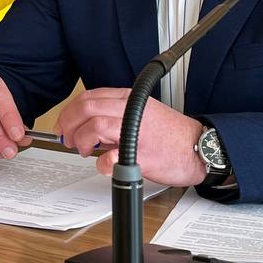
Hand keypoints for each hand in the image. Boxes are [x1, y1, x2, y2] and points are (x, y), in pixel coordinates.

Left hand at [54, 87, 205, 184]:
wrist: (198, 147)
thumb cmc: (171, 134)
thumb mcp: (141, 112)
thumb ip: (115, 114)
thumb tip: (87, 124)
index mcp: (129, 99)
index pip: (89, 97)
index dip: (69, 111)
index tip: (64, 124)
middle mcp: (131, 111)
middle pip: (86, 108)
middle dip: (69, 124)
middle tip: (68, 138)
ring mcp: (136, 131)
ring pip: (94, 126)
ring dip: (82, 140)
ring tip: (85, 150)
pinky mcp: (141, 154)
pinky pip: (112, 157)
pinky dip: (102, 163)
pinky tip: (105, 165)